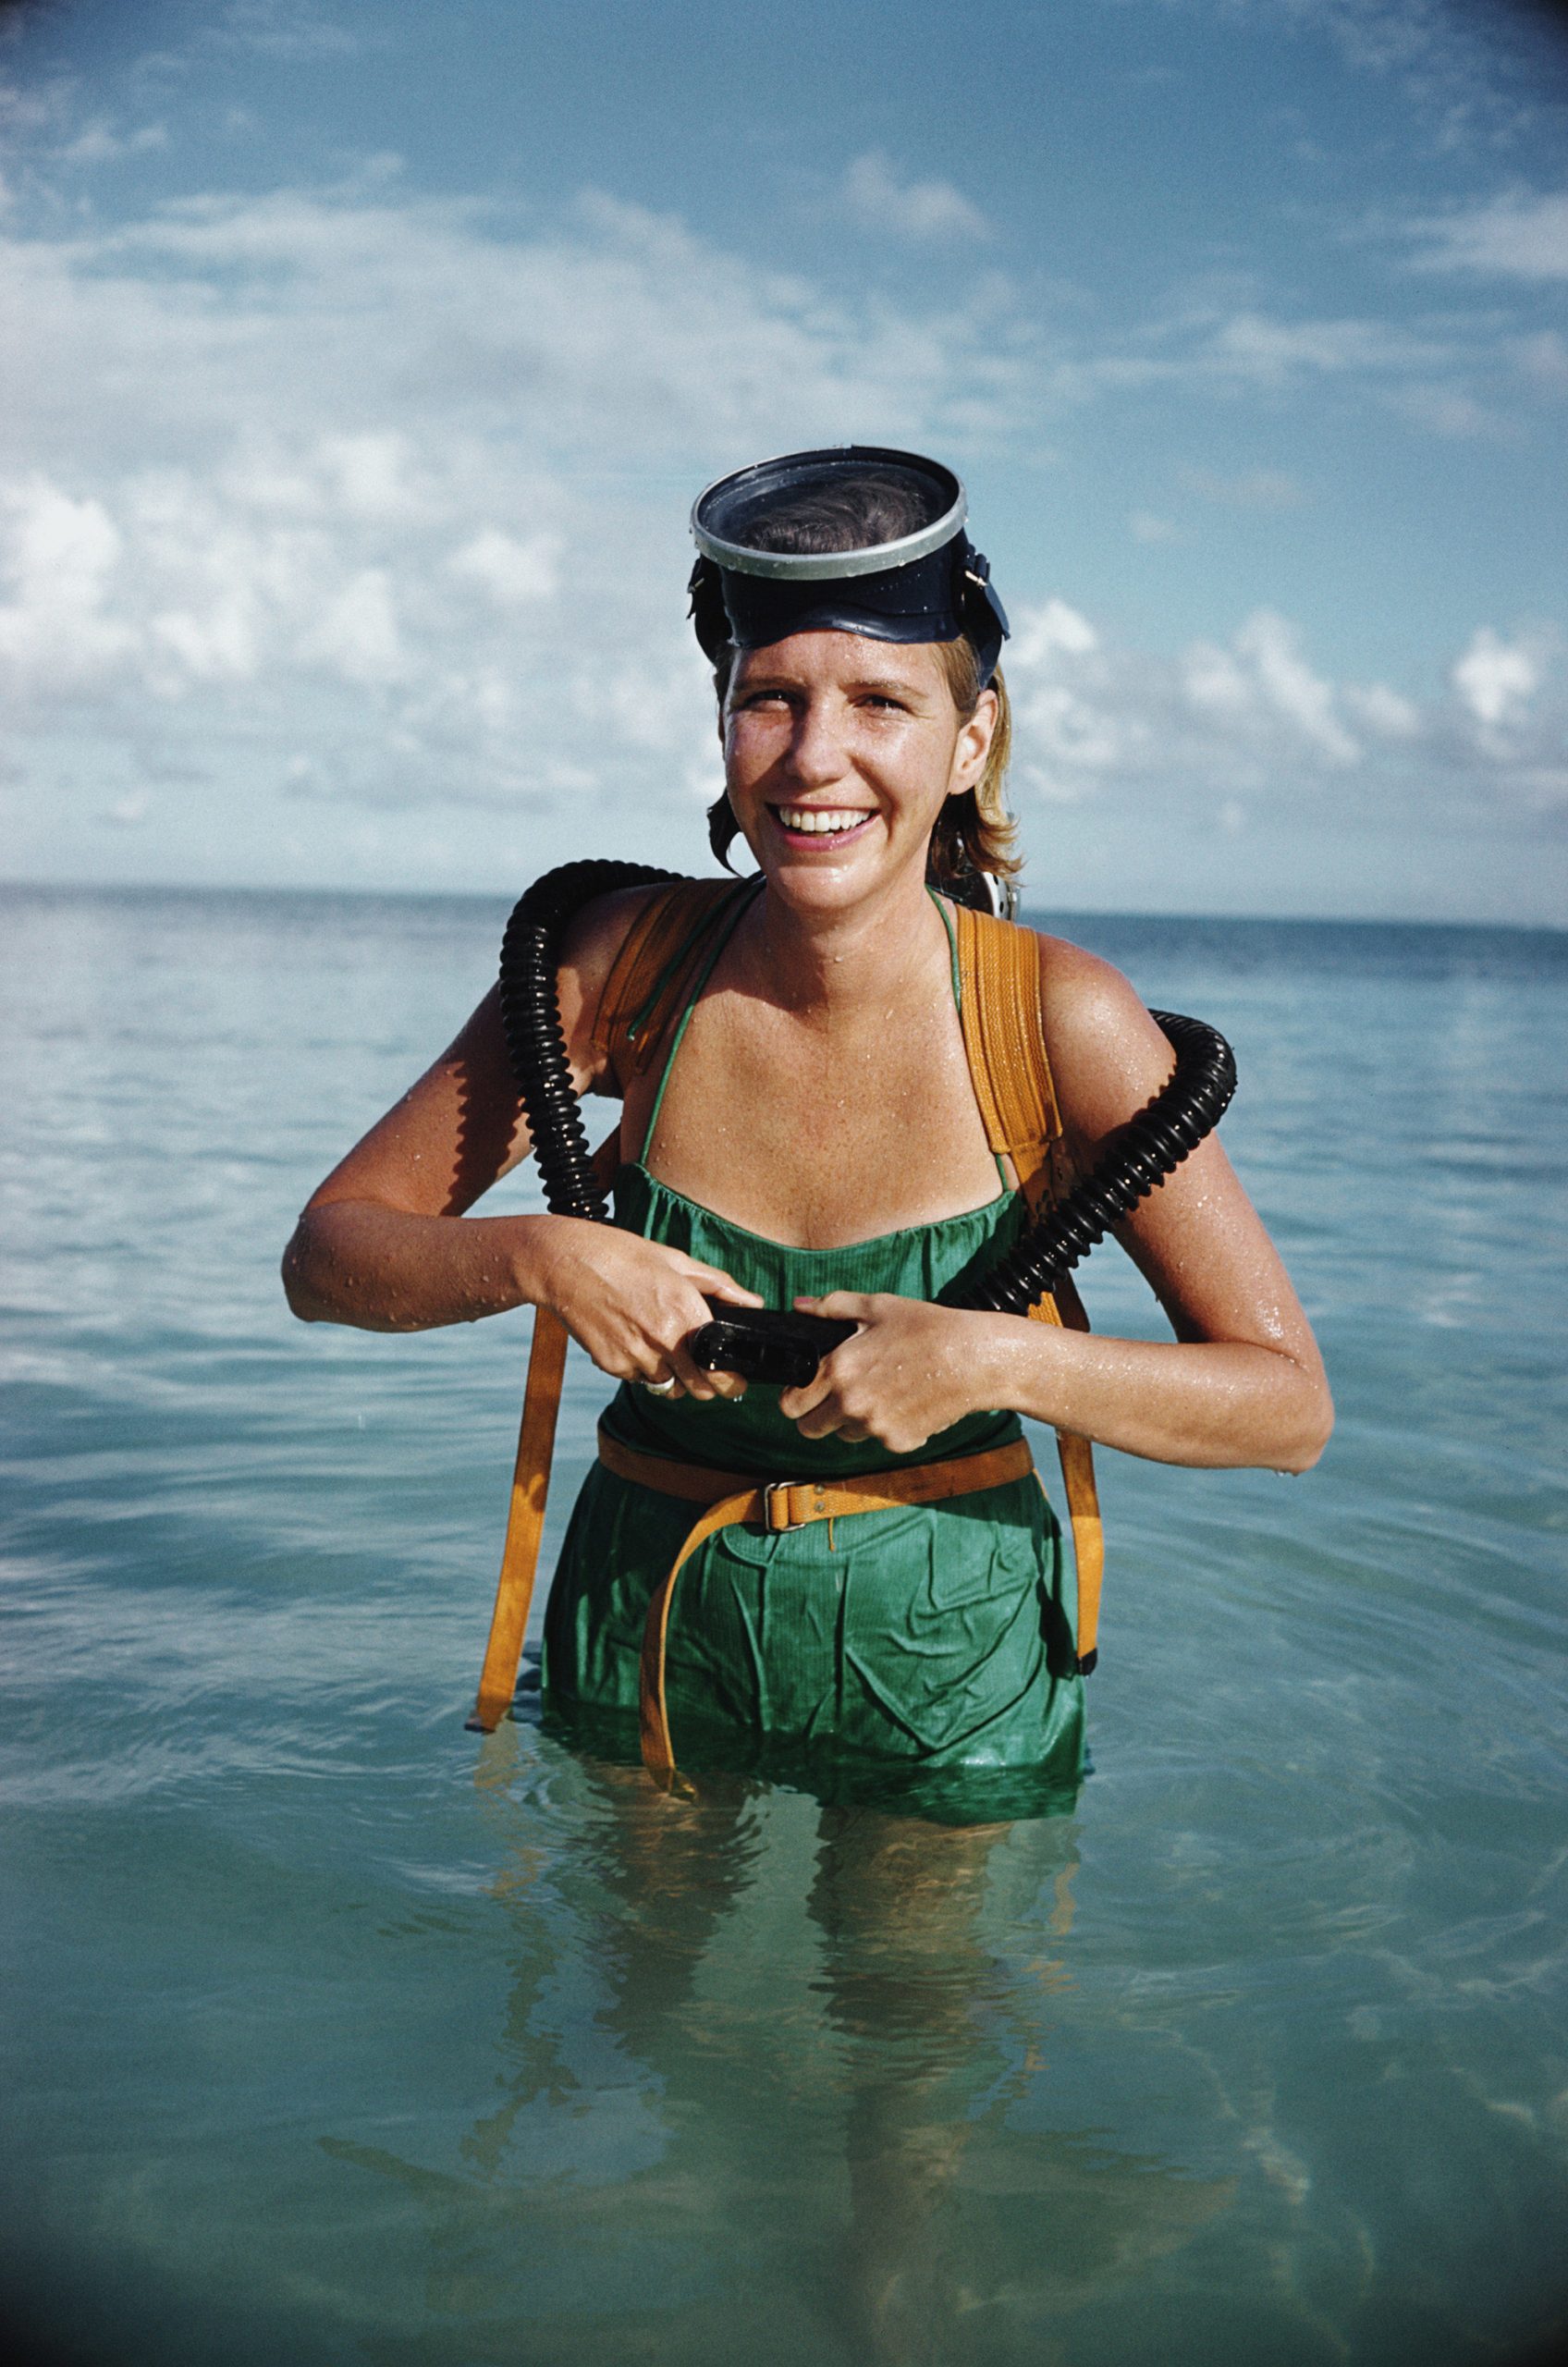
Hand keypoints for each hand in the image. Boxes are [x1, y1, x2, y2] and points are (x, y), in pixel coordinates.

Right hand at [528, 1217, 762, 1399]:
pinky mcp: (611, 1364)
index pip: (720, 1372)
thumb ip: (720, 1286)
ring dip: (673, 1376)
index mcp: (685, 1312)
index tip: (734, 1378)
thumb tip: (753, 1303)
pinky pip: (638, 1378)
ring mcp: (634, 1356)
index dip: (732, 1380)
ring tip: (663, 1345)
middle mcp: (662, 1341)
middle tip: (705, 1369)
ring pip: (668, 1386)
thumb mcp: (676, 1261)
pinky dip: (643, 1368)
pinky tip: (634, 1338)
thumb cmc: (621, 1255)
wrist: (564, 1262)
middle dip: (706, 1384)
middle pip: (699, 1390)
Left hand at [779, 1293, 1005, 1453]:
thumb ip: (831, 1307)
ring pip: (845, 1434)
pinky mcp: (899, 1442)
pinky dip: (886, 1426)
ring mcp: (875, 1427)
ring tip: (881, 1390)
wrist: (974, 1359)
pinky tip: (905, 1401)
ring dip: (852, 1420)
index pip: (789, 1405)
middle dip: (817, 1415)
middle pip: (809, 1429)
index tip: (805, 1390)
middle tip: (837, 1396)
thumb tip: (799, 1306)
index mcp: (838, 1370)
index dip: (793, 1397)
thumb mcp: (877, 1306)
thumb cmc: (927, 1328)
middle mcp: (851, 1404)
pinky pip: (878, 1439)